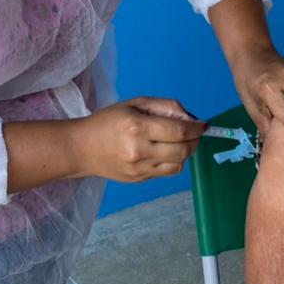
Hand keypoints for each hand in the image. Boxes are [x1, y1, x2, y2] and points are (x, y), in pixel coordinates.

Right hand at [70, 98, 205, 182]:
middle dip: (195, 141)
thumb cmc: (108, 121)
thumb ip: (165, 106)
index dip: (196, 128)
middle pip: (183, 150)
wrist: (81, 148)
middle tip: (195, 133)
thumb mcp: (135, 104)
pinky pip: (166, 172)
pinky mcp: (139, 180)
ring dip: (186, 153)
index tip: (203, 125)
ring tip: (181, 142)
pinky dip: (174, 162)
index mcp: (138, 127)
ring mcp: (139, 169)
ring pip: (178, 165)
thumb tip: (190, 117)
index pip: (179, 130)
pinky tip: (166, 151)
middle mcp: (140, 151)